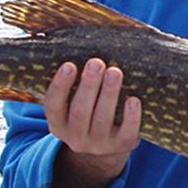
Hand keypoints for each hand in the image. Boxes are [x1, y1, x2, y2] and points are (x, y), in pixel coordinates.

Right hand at [45, 58, 141, 187]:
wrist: (107, 147)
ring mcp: (99, 144)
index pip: (53, 106)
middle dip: (89, 85)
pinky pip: (127, 132)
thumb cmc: (89, 111)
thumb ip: (73, 82)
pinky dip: (131, 116)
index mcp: (59, 123)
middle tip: (97, 62)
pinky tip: (133, 99)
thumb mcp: (74, 103)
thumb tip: (73, 40)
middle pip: (80, 111)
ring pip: (102, 119)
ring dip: (108, 94)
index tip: (69, 65)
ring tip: (115, 72)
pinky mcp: (122, 145)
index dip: (60, 86)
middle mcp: (76, 137)